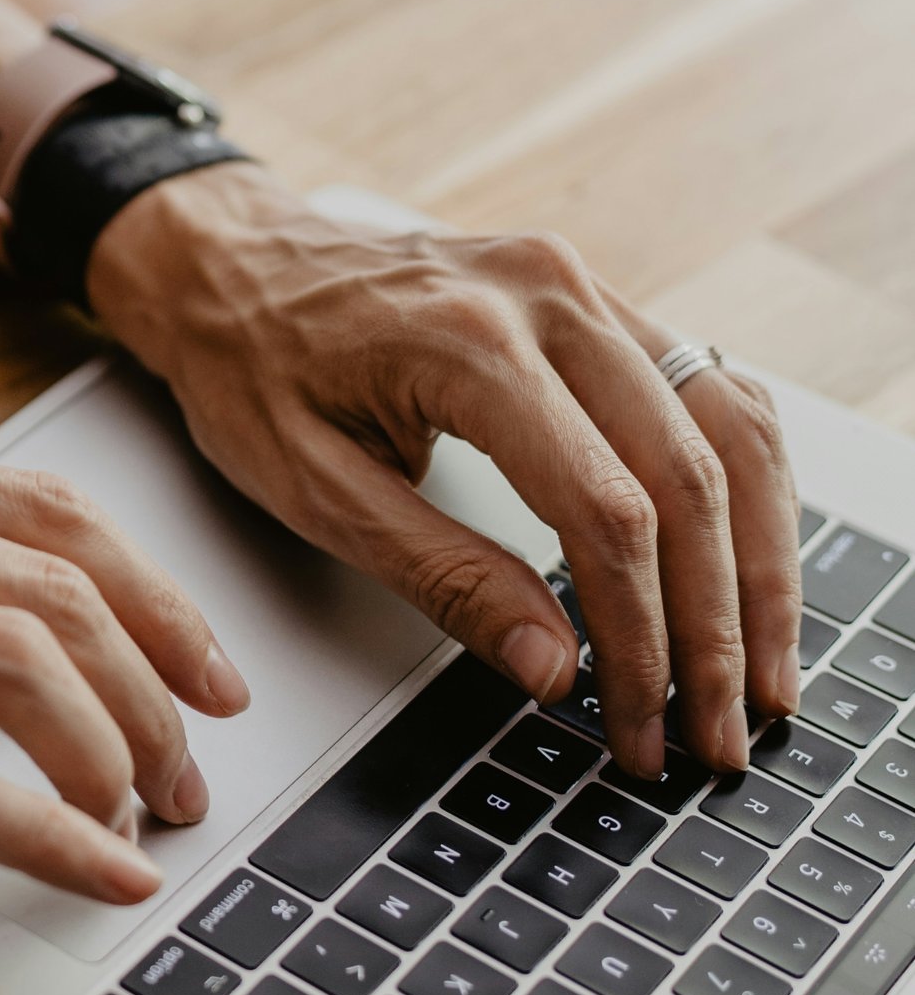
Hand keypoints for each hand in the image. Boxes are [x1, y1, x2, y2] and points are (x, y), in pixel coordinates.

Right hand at [0, 424, 249, 902]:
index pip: (40, 505)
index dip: (151, 590)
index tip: (203, 666)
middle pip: (54, 581)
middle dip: (157, 685)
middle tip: (194, 768)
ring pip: (9, 659)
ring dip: (113, 752)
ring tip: (146, 821)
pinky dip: (39, 828)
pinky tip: (92, 869)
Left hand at [85, 165, 799, 779]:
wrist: (229, 263)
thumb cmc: (251, 367)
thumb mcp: (313, 490)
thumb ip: (442, 578)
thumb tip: (552, 668)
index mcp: (470, 343)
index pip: (607, 512)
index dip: (640, 636)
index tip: (639, 724)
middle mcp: (550, 297)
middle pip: (692, 475)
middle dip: (717, 622)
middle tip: (720, 731)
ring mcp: (585, 287)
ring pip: (730, 427)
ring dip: (762, 558)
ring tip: (765, 670)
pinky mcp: (598, 299)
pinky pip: (710, 389)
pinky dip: (746, 485)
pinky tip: (753, 564)